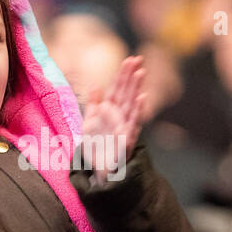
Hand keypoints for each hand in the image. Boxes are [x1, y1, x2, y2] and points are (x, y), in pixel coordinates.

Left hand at [81, 55, 145, 183]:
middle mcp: (119, 118)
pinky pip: (132, 124)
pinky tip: (141, 98)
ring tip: (140, 73)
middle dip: (131, 77)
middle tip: (138, 59)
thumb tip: (95, 86)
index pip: (117, 90)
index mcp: (110, 112)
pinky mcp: (125, 140)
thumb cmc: (96, 148)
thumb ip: (93, 105)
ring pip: (131, 105)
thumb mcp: (90, 123)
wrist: (98, 172)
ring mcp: (124, 128)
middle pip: (126, 93)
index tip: (130, 59)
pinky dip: (137, 111)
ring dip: (136, 88)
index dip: (122, 75)